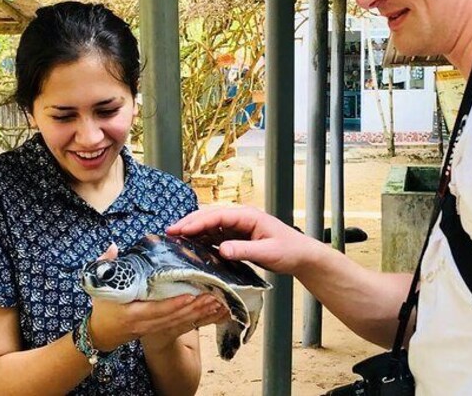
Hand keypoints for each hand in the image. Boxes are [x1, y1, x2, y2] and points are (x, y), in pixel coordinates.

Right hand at [87, 245, 226, 352]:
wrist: (102, 334)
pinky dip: (197, 320)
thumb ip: (106, 265)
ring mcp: (153, 330)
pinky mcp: (159, 331)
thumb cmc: (102, 307)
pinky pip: (181, 326)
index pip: (155, 309)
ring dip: (199, 314)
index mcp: (131, 313)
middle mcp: (144, 324)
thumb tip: (113, 246)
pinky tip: (211, 312)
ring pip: (180, 323)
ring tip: (217, 301)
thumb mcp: (99, 286)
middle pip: (173, 317)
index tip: (190, 294)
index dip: (173, 304)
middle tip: (213, 295)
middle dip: (194, 308)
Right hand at [166, 206, 321, 274]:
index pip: (218, 215)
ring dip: (194, 230)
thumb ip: (244, 251)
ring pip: (211, 225)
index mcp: (248, 216)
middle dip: (189, 223)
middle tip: (169, 231)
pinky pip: (217, 235)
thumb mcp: (268, 253)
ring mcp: (239, 226)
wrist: (302, 256)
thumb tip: (222, 249)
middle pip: (210, 216)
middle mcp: (241, 218)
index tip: (181, 229)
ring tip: (174, 238)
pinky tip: (192, 246)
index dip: (198, 222)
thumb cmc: (289, 251)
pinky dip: (203, 239)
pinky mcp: (238, 237)